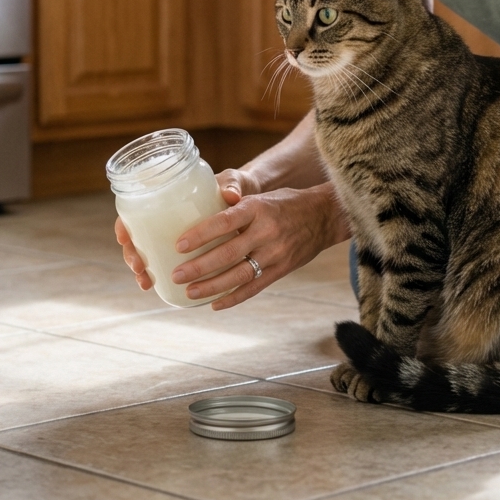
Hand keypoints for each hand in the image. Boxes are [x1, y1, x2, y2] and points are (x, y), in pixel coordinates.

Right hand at [113, 167, 254, 291]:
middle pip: (136, 236)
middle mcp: (165, 217)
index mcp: (168, 196)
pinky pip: (163, 263)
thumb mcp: (233, 180)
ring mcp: (172, 234)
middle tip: (139, 268)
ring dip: (142, 270)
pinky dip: (157, 275)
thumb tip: (232, 196)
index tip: (124, 238)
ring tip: (146, 283)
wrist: (246, 197)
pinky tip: (157, 287)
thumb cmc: (233, 186)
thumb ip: (232, 185)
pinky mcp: (184, 250)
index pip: (135, 209)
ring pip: (146, 253)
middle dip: (132, 254)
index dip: (125, 224)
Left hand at [171, 179, 344, 310]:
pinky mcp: (281, 270)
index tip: (179, 244)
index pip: (225, 221)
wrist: (323, 215)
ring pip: (239, 274)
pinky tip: (215, 303)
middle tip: (176, 274)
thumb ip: (234, 208)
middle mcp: (266, 232)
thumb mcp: (260, 196)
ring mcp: (275, 253)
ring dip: (212, 286)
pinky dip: (233, 297)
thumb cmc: (285, 202)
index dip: (201, 234)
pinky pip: (254, 287)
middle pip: (228, 253)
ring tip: (189, 291)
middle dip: (200, 266)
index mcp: (258, 208)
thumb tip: (199, 217)